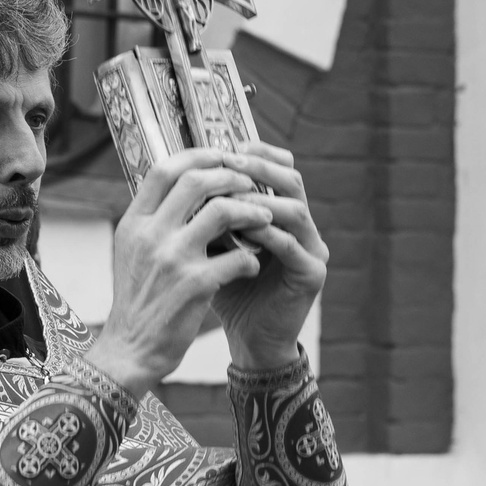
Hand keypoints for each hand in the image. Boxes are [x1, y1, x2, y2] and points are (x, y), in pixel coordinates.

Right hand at [84, 148, 276, 395]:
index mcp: (133, 224)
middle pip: (197, 180)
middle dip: (231, 176)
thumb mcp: (131, 253)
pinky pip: (239, 256)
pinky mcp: (195, 285)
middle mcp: (150, 235)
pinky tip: (253, 265)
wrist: (130, 349)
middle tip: (250, 184)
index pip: (164, 170)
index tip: (221, 156)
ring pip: (224, 210)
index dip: (198, 155)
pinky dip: (253, 257)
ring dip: (251, 211)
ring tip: (263, 220)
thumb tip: (182, 188)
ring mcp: (172, 259)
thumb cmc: (136, 301)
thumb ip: (151, 222)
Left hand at [209, 141, 326, 370]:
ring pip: (295, 209)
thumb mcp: (209, 243)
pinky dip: (267, 235)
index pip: (278, 168)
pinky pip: (292, 246)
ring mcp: (313, 248)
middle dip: (258, 168)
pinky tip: (243, 230)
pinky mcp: (313, 273)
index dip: (256, 153)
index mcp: (281, 212)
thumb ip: (203, 214)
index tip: (224, 147)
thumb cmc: (225, 288)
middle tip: (229, 162)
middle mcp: (302, 226)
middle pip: (291, 180)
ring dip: (260, 200)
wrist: (247, 338)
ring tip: (228, 196)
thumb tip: (173, 178)